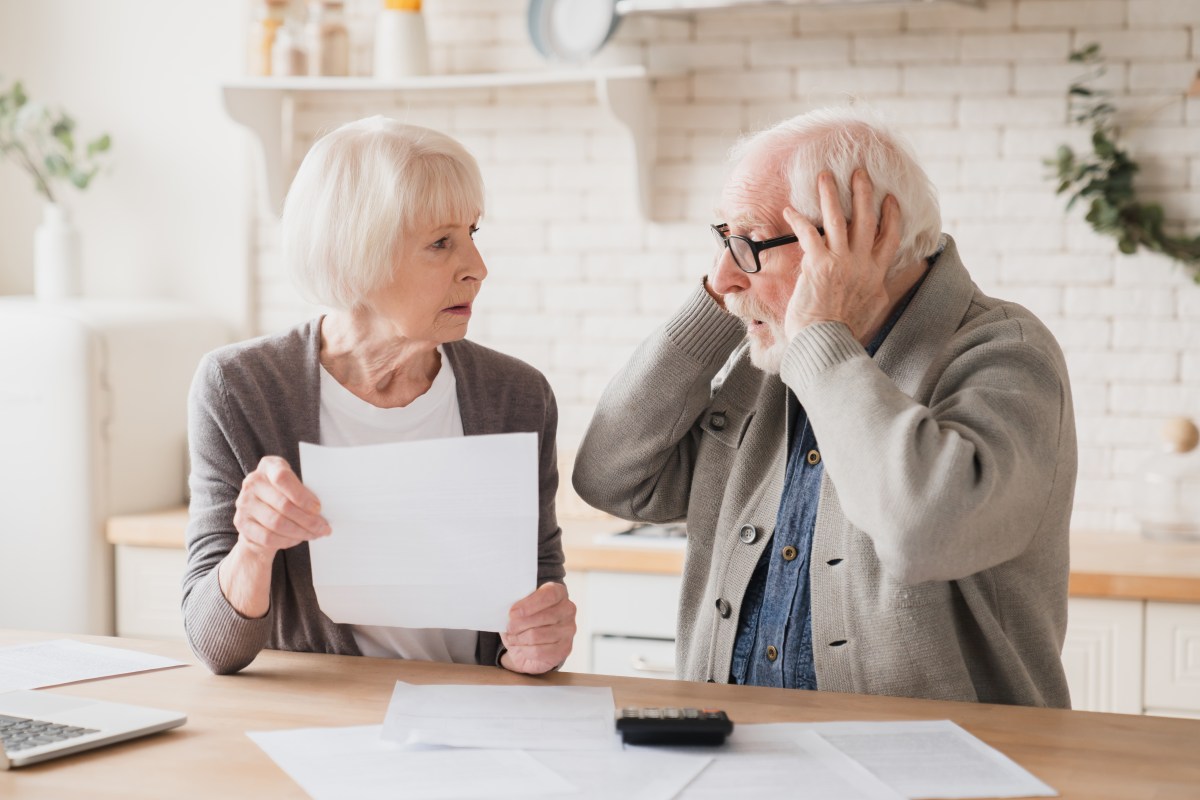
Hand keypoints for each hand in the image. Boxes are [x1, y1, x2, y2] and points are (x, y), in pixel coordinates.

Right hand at [233, 455, 329, 560]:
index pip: (282, 478)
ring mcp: (244, 502)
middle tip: (324, 527)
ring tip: (315, 534)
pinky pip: (268, 537)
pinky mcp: (241, 523)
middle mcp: (253, 482)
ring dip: (300, 532)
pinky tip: (298, 539)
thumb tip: (322, 511)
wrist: (260, 513)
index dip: (302, 496)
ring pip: (276, 523)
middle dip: (308, 520)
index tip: (318, 508)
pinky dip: (287, 540)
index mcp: (269, 466)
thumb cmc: (285, 495)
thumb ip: (305, 491)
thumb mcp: (295, 485)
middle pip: (283, 505)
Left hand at [499, 582, 576, 674]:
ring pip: (537, 635)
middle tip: (509, 627)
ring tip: (512, 637)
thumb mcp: (521, 608)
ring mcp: (568, 629)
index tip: (513, 612)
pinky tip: (520, 647)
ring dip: (519, 638)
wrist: (533, 642)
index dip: (529, 604)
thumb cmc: (527, 619)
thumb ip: (517, 605)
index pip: (548, 595)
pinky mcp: (565, 648)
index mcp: (559, 592)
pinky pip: (539, 651)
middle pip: (542, 617)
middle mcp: (568, 610)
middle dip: (520, 624)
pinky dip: (524, 650)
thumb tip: (507, 611)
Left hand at [783, 169, 901, 344]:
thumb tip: (881, 282)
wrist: (827, 342)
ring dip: (830, 194)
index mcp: (876, 273)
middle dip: (863, 192)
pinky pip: (808, 234)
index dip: (891, 215)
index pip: (891, 237)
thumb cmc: (845, 331)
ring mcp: (841, 262)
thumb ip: (876, 289)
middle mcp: (862, 263)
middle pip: (867, 219)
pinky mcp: (818, 265)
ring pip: (838, 219)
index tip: (889, 199)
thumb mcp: (872, 308)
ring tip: (825, 176)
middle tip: (859, 172)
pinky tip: (788, 210)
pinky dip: (798, 220)